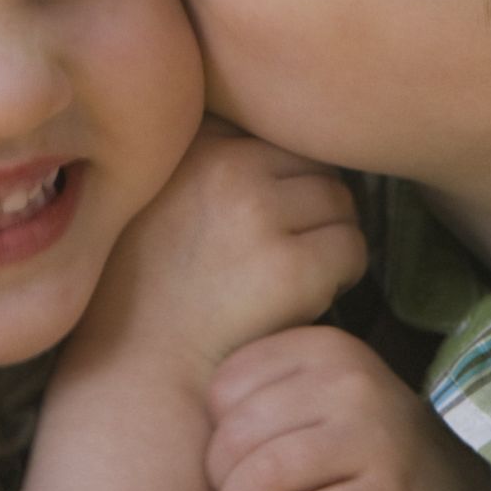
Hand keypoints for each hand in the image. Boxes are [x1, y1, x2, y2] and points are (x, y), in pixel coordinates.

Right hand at [78, 121, 367, 388]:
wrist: (138, 377)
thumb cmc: (151, 290)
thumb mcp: (157, 195)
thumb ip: (207, 155)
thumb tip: (282, 114)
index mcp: (189, 140)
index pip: (271, 124)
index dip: (274, 174)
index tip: (253, 215)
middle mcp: (221, 163)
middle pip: (312, 161)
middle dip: (307, 205)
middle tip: (279, 251)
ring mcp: (256, 212)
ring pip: (341, 202)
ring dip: (329, 237)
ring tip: (289, 275)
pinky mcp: (289, 266)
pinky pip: (352, 250)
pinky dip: (342, 276)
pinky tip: (303, 300)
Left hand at [205, 326, 487, 490]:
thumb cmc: (356, 448)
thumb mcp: (315, 396)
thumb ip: (260, 392)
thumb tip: (184, 425)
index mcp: (326, 347)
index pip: (225, 386)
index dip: (214, 433)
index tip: (237, 459)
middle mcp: (353, 382)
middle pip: (237, 435)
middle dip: (222, 483)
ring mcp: (376, 438)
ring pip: (263, 477)